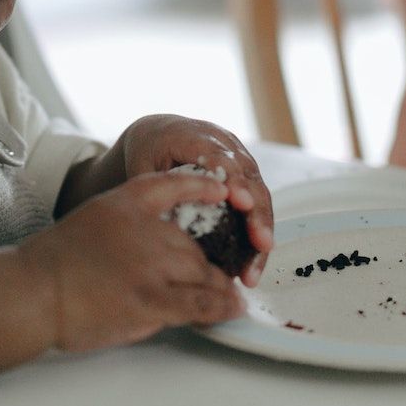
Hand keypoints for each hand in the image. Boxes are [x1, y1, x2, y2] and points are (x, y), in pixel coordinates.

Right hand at [16, 170, 243, 352]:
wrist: (34, 291)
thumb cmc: (54, 263)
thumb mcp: (91, 220)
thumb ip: (126, 227)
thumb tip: (160, 248)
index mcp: (125, 203)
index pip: (171, 184)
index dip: (199, 186)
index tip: (220, 190)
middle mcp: (144, 228)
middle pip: (195, 242)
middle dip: (210, 262)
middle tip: (220, 276)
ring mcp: (150, 264)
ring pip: (203, 273)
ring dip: (220, 287)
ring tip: (232, 297)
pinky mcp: (151, 299)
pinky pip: (200, 303)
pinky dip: (222, 307)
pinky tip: (234, 308)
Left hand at [115, 115, 274, 284]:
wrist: (160, 134)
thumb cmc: (150, 151)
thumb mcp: (144, 165)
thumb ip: (157, 190)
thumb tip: (163, 230)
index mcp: (196, 137)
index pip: (221, 158)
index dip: (234, 181)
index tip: (242, 203)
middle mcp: (225, 145)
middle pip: (249, 178)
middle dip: (257, 213)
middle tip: (261, 243)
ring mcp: (239, 159)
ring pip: (260, 194)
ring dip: (262, 232)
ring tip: (253, 270)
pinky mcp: (246, 177)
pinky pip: (257, 205)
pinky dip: (256, 235)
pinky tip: (251, 265)